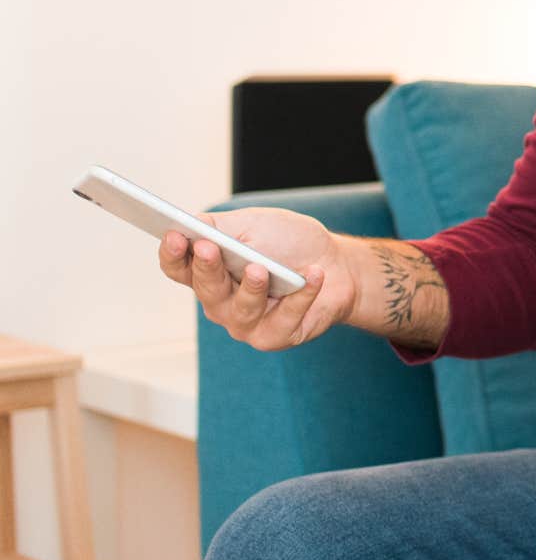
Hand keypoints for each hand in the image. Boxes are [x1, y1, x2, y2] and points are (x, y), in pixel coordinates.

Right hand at [157, 208, 358, 350]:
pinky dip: (302, 295)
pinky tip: (314, 274)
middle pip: (206, 289)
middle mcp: (222, 302)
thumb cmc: (290, 244)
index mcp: (209, 272)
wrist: (338, 266)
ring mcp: (247, 323)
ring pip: (241, 309)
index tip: (175, 234)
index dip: (173, 254)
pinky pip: (285, 318)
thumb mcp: (254, 224)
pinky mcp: (276, 336)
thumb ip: (222, 226)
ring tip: (260, 268)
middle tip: (210, 248)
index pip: (179, 268)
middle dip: (207, 268)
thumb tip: (194, 223)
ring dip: (251, 287)